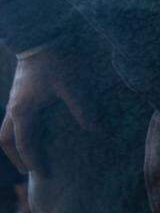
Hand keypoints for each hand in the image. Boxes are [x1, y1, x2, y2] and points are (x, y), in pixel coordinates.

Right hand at [1, 47, 96, 175]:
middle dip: (16, 157)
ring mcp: (14, 100)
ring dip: (16, 145)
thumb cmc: (56, 61)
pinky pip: (14, 119)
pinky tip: (35, 132)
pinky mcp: (19, 93)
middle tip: (29, 171)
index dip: (33, 161)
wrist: (39, 37)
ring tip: (29, 155)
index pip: (25, 145)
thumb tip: (96, 131)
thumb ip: (83, 110)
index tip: (42, 175)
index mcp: (23, 111)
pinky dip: (20, 131)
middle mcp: (13, 108)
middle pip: (6, 140)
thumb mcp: (73, 85)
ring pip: (6, 130)